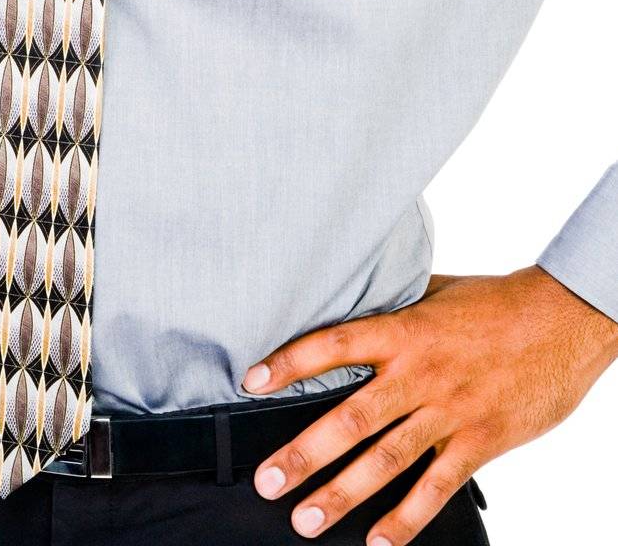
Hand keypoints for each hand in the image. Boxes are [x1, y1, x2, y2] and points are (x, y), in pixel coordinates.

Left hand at [240, 264, 617, 542]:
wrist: (562, 321)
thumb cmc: (494, 302)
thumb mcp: (434, 291)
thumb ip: (392, 306)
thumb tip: (347, 299)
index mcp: (405, 330)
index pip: (335, 344)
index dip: (291, 362)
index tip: (251, 382)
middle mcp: (421, 374)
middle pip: (353, 418)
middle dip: (306, 453)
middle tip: (267, 480)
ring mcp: (450, 412)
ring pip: (388, 460)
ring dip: (343, 494)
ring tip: (305, 520)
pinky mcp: (479, 442)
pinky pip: (437, 487)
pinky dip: (407, 519)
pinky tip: (379, 542)